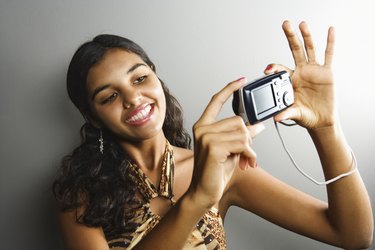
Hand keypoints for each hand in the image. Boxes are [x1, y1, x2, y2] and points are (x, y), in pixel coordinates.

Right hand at [189, 78, 263, 208]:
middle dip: (247, 137)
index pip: (216, 102)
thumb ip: (241, 136)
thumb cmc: (215, 172)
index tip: (241, 80)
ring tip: (245, 159)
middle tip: (246, 153)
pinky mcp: (213, 147)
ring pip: (242, 132)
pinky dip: (249, 154)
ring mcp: (206, 137)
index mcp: (203, 126)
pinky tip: (246, 163)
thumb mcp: (231, 149)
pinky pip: (242, 143)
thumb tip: (258, 125)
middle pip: (237, 121)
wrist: (204, 192)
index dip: (229, 89)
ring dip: (249, 148)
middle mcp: (202, 129)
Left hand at [266, 21, 336, 129]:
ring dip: (307, 36)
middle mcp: (301, 72)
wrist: (320, 120)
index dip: (274, 68)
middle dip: (290, 37)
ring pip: (310, 49)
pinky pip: (329, 55)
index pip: (280, 69)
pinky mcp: (327, 73)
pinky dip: (330, 42)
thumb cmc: (305, 115)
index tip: (267, 69)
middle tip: (285, 25)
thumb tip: (277, 117)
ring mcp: (314, 71)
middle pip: (295, 50)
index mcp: (291, 80)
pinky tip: (330, 30)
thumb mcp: (294, 114)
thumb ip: (286, 113)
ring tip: (302, 24)